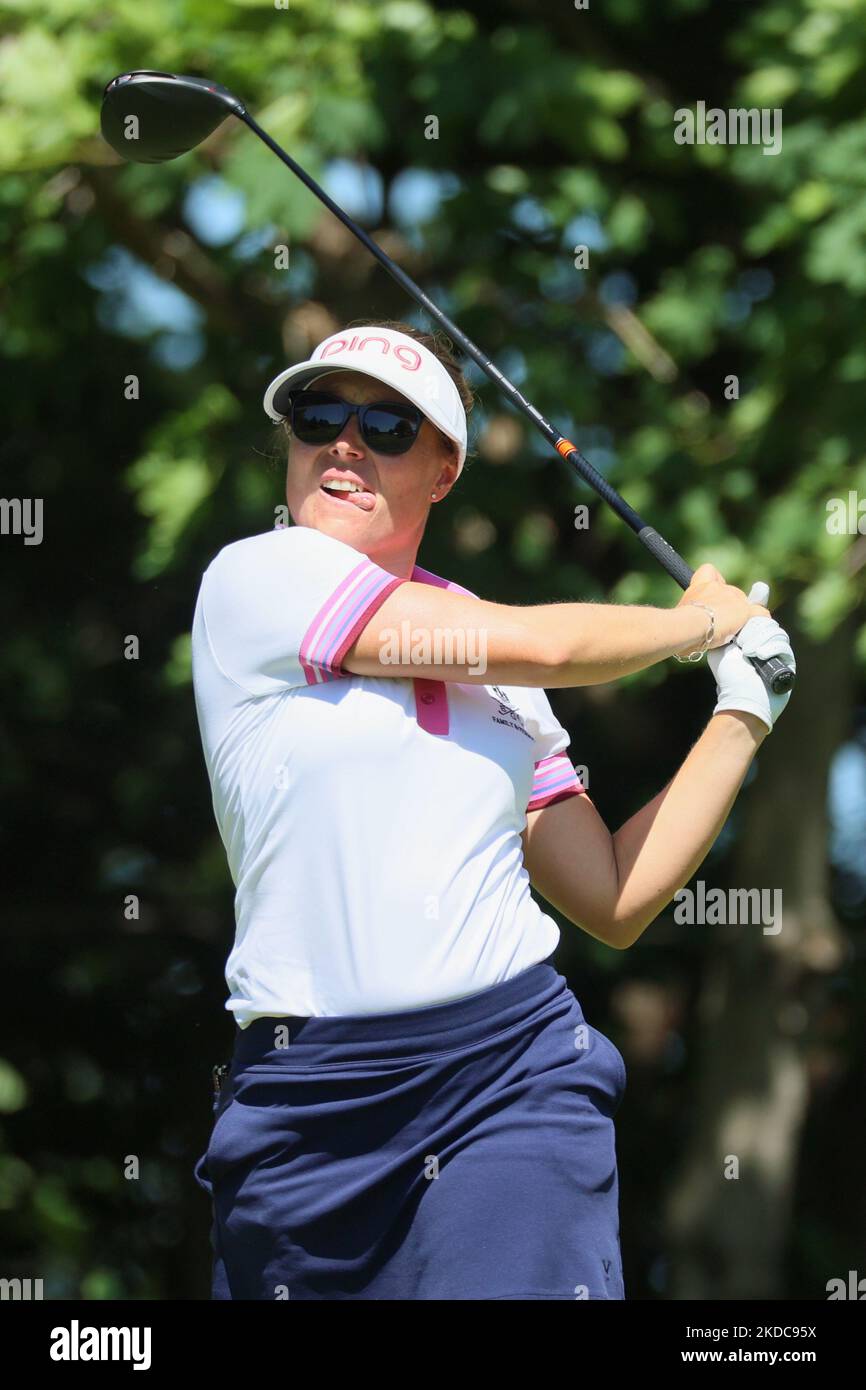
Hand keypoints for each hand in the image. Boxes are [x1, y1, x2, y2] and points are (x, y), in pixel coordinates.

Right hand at [675, 563, 769, 654]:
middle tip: (721, 624)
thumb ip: (689, 617)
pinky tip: (753, 629)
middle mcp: (718, 587)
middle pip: (730, 591)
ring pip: (744, 604)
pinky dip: (758, 619)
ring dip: (740, 616)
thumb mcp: (681, 617)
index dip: (713, 580)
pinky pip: (760, 612)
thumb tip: (689, 635)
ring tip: (732, 632)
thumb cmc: (678, 626)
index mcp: (700, 587)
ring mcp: (733, 597)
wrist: (689, 626)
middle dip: (728, 606)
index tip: (712, 595)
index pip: (708, 571)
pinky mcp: (744, 610)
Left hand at [707, 582, 795, 733]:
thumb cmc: (730, 676)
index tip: (748, 608)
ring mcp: (777, 652)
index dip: (753, 614)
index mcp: (750, 638)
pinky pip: (784, 645)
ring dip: (760, 639)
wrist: (742, 697)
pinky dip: (771, 647)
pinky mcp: (788, 661)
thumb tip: (728, 613)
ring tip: (748, 652)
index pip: (757, 618)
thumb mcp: (721, 649)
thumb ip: (725, 630)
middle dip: (753, 629)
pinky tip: (760, 655)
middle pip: (767, 622)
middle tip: (741, 643)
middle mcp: (765, 644)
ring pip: (776, 632)